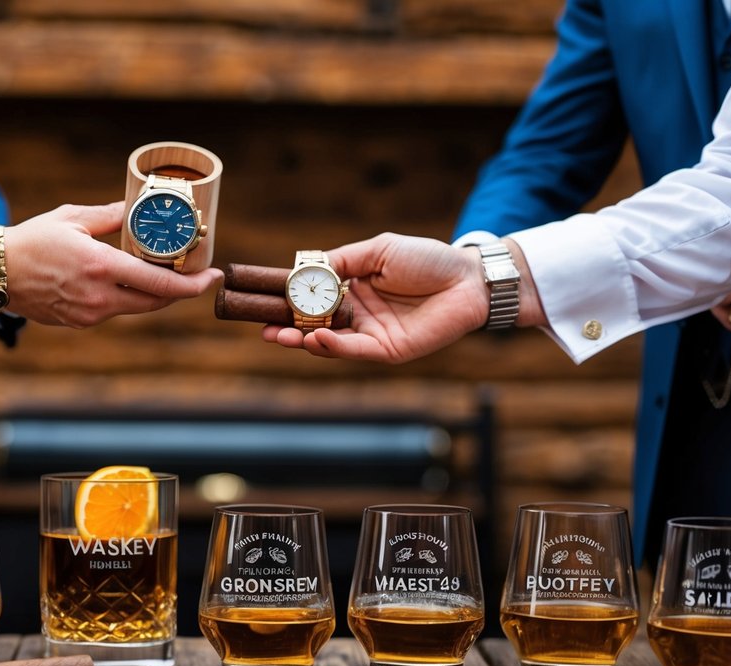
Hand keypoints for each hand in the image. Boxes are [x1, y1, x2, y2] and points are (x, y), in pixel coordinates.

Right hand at [3, 202, 220, 326]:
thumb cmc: (31, 240)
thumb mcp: (73, 219)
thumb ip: (111, 216)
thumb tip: (138, 207)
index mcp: (102, 267)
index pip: (161, 284)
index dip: (194, 284)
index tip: (214, 277)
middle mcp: (100, 297)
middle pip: (157, 302)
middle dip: (181, 291)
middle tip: (197, 276)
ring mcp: (90, 314)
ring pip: (136, 308)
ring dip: (154, 293)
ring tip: (164, 273)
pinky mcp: (80, 322)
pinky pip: (114, 311)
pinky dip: (126, 298)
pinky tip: (127, 282)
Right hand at [262, 233, 542, 362]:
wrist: (468, 279)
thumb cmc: (427, 259)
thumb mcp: (378, 250)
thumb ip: (342, 260)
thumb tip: (305, 268)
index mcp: (353, 288)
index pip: (312, 297)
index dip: (288, 299)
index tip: (263, 298)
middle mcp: (357, 314)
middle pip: (314, 323)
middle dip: (287, 326)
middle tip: (263, 327)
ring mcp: (370, 334)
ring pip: (329, 341)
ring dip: (303, 339)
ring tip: (280, 335)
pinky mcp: (387, 350)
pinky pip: (353, 351)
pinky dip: (332, 346)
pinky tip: (315, 338)